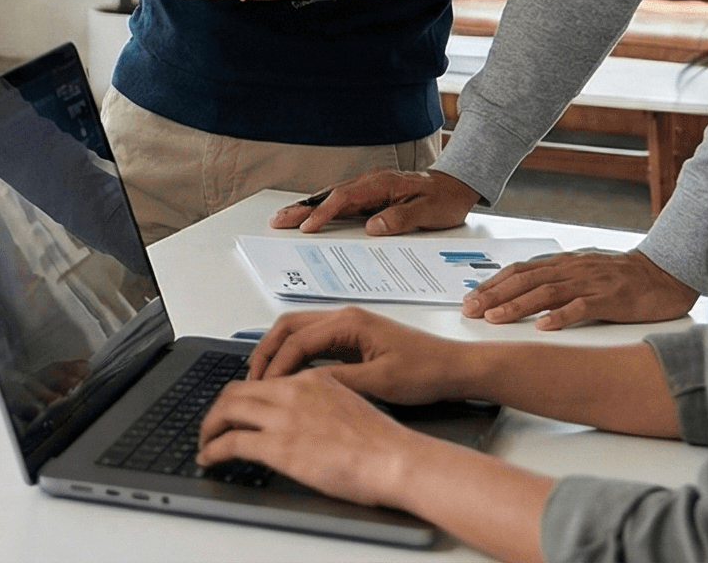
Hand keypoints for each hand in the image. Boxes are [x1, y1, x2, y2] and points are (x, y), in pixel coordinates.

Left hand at [196, 368, 421, 511]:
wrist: (396, 459)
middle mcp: (293, 392)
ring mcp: (283, 417)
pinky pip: (230, 442)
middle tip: (212, 425)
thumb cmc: (386, 444)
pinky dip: (212, 449)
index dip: (243, 396)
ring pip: (226, 411)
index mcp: (313, 380)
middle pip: (237, 391)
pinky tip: (209, 458)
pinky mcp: (277, 445)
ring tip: (205, 442)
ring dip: (209, 427)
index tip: (236, 410)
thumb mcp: (351, 407)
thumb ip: (324, 405)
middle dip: (218, 409)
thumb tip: (310, 420)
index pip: (264, 381)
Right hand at [243, 306, 475, 404]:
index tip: (264, 389)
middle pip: (288, 326)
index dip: (277, 365)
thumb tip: (303, 387)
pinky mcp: (352, 340)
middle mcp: (344, 318)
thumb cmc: (426, 371)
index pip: (298, 340)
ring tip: (264, 380)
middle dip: (266, 351)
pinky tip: (290, 379)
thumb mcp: (381, 382)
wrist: (454, 368)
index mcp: (350, 323)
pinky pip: (312, 343)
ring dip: (278, 353)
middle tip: (252, 380)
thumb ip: (340, 381)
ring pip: (297, 332)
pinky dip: (294, 357)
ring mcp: (347, 327)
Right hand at [272, 170, 480, 235]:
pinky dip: (323, 208)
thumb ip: (400, 218)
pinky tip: (312, 215)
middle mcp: (371, 183)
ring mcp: (369, 188)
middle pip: (330, 195)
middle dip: (303, 208)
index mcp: (382, 184)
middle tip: (279, 220)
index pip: (345, 198)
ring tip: (285, 218)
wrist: (457, 186)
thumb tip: (373, 227)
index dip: (324, 213)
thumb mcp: (428, 212)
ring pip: (332, 197)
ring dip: (308, 207)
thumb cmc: (444, 199)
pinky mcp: (371, 195)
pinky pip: (342, 201)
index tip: (308, 228)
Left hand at [462, 248, 696, 329]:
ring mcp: (591, 283)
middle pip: (526, 280)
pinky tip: (543, 327)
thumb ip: (557, 280)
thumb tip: (523, 292)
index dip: (493, 283)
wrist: (666, 274)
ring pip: (547, 292)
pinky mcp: (612, 299)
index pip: (520, 270)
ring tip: (494, 318)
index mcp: (564, 263)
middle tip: (470, 310)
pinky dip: (560, 316)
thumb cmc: (624, 277)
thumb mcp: (584, 273)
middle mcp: (572, 269)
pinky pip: (582, 307)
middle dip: (494, 294)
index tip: (470, 297)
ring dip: (517, 305)